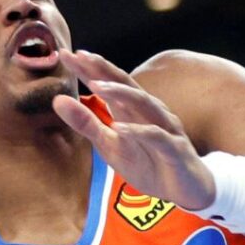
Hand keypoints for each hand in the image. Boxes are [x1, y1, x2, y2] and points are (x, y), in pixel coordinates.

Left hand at [51, 50, 219, 210]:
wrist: (186, 190)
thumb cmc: (149, 163)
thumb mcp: (110, 146)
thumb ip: (87, 124)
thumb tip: (58, 101)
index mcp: (133, 110)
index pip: (109, 83)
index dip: (89, 69)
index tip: (66, 55)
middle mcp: (150, 112)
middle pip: (126, 85)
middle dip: (103, 70)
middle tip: (79, 56)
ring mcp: (165, 128)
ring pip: (144, 104)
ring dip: (121, 93)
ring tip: (96, 85)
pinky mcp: (175, 149)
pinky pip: (156, 136)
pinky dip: (138, 131)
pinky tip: (119, 128)